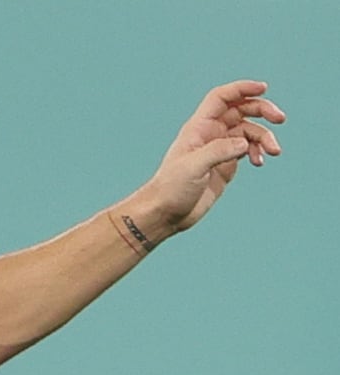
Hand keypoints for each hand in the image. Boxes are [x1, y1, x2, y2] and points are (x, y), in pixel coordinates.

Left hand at [134, 81, 283, 240]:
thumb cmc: (171, 188)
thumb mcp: (193, 166)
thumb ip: (219, 151)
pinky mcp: (226, 164)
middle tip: (280, 118)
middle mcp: (211, 134)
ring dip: (265, 137)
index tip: (264, 88)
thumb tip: (244, 143)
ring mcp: (220, 149)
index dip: (242, 89)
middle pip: (242, 110)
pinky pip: (249, 149)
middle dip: (262, 110)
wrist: (165, 214)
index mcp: (199, 127)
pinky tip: (260, 162)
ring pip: (250, 131)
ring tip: (273, 151)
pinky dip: (258, 151)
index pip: (221, 98)